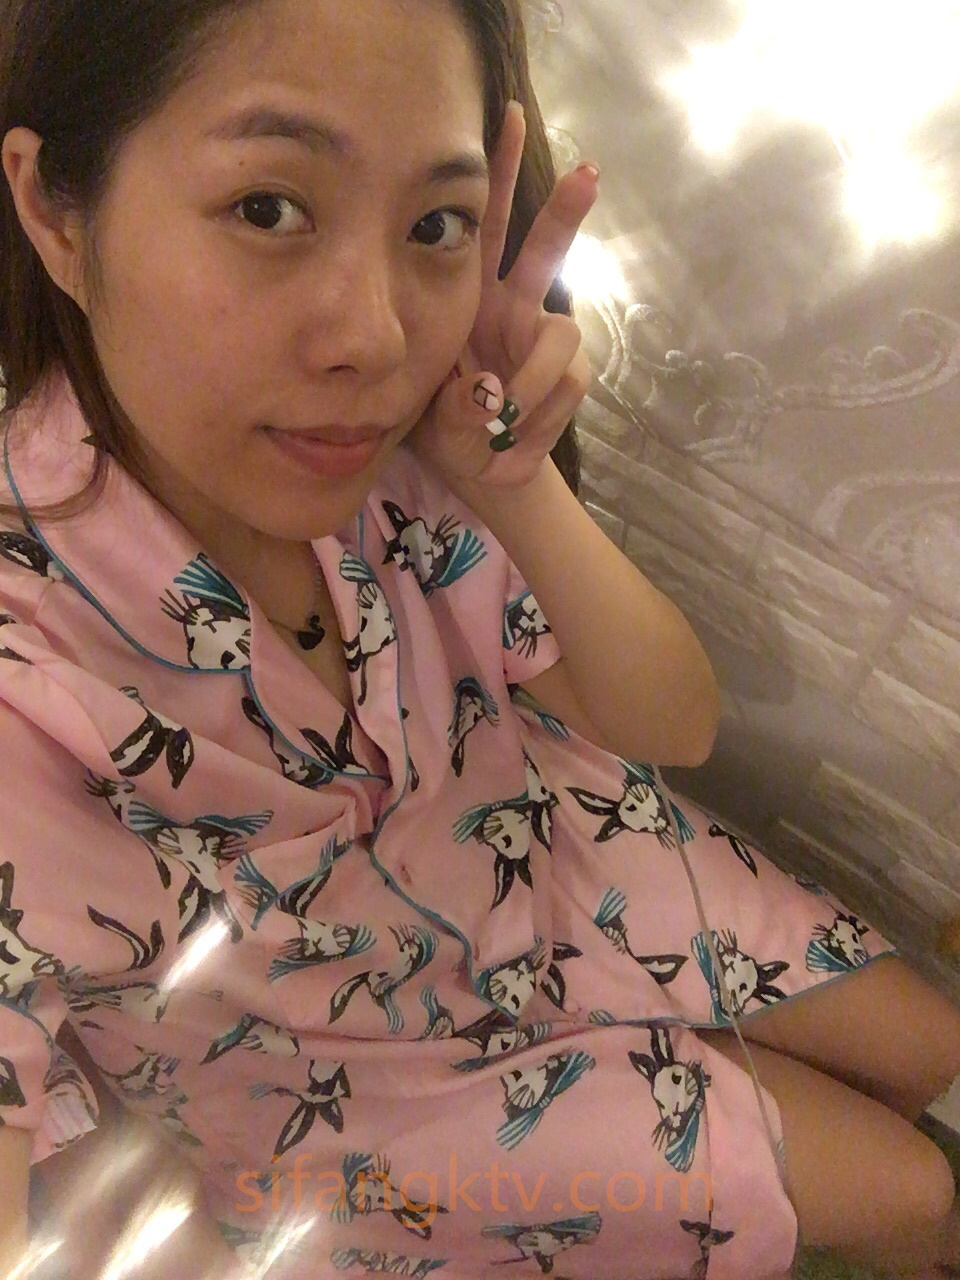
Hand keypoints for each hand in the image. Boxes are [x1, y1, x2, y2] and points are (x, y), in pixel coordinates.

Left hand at [409, 101, 599, 492]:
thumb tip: (487, 395)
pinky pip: (566, 386)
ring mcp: (543, 341)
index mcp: (469, 295)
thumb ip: (449, 400)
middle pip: (544, 252)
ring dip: (527, 384)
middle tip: (587, 176)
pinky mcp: (568, 377)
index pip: (483, 226)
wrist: (477, 470)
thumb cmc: (440, 426)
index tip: (506, 115)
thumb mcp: (425, 410)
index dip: (498, 173)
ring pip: (562, 337)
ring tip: (495, 423)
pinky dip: (537, 419)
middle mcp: (511, 307)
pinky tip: (512, 438)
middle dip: (564, 214)